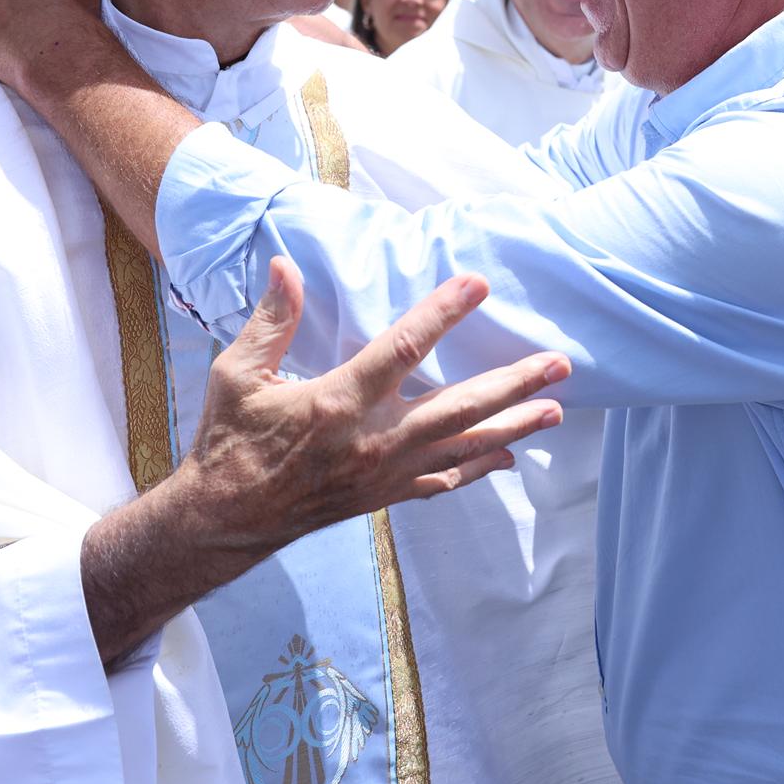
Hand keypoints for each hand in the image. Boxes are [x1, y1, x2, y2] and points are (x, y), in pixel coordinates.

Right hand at [163, 256, 565, 568]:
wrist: (224, 519)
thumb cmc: (229, 440)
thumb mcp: (237, 373)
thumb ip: (272, 321)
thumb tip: (287, 265)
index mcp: (337, 402)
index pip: (403, 349)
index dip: (443, 314)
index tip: (478, 286)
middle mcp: (372, 440)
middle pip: (458, 405)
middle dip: (514, 384)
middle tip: (559, 364)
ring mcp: (383, 472)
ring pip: (461, 445)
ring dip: (513, 427)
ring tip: (556, 411)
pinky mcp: (383, 496)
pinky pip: (442, 480)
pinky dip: (478, 467)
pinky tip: (508, 456)